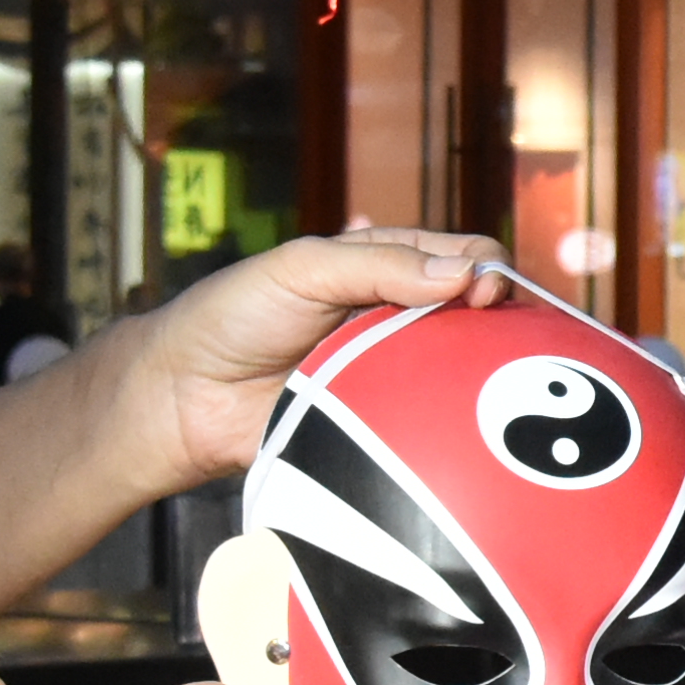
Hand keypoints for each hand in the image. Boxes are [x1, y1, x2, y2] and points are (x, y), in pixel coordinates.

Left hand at [103, 231, 505, 488]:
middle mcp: (401, 318)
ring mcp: (395, 373)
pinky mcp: (383, 425)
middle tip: (501, 340)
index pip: (464, 255)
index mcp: (387, 267)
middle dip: (502, 323)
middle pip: (477, 315)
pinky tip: (467, 429)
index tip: (484, 292)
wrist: (183, 399)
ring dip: (482, 376)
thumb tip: (466, 273)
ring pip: (463, 372)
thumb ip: (380, 265)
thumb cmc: (234, 316)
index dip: (487, 268)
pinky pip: (432, 425)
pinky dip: (452, 425)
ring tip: (496, 387)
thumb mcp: (303, 269)